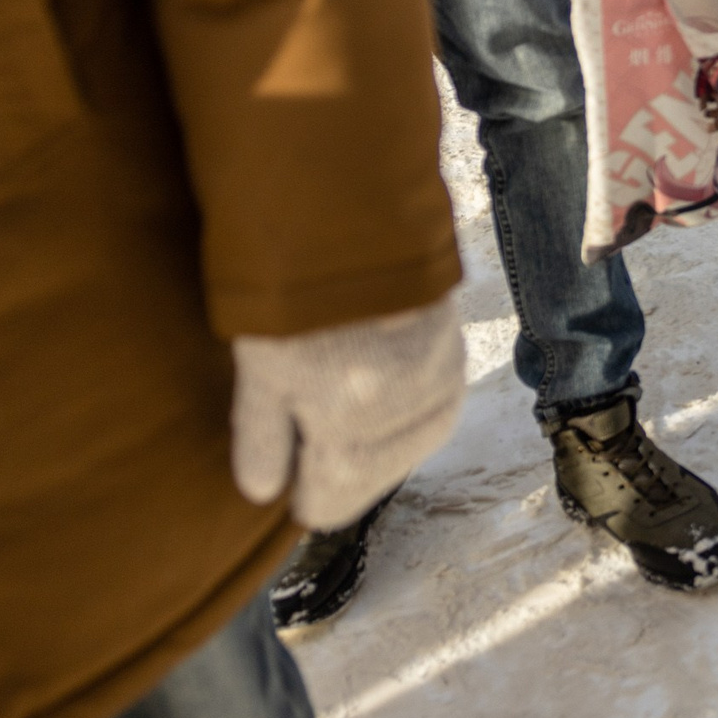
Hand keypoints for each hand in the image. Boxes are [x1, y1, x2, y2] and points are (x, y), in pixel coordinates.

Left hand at [232, 298, 466, 530]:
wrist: (362, 218)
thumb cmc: (300, 294)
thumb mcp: (261, 369)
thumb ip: (262, 438)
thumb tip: (263, 493)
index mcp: (354, 427)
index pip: (331, 500)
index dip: (301, 495)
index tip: (285, 485)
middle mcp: (407, 417)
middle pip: (370, 480)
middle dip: (337, 471)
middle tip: (305, 442)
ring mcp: (441, 390)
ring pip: (403, 451)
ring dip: (371, 446)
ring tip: (339, 415)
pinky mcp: (457, 363)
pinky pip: (428, 416)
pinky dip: (398, 418)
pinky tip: (374, 396)